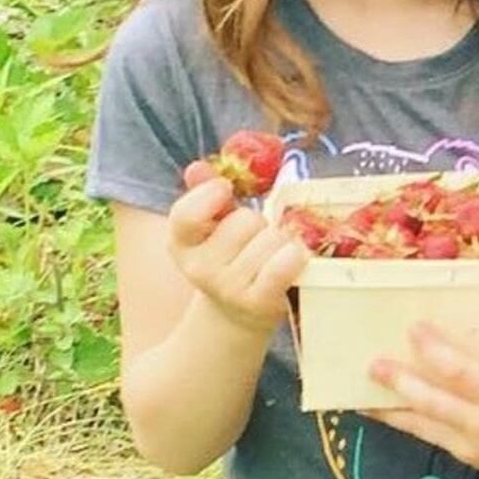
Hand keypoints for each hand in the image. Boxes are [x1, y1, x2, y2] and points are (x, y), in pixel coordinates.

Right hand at [168, 160, 306, 334]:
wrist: (241, 310)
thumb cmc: (234, 257)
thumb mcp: (215, 226)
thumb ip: (206, 194)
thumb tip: (198, 167)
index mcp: (182, 244)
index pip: (186, 214)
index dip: (209, 195)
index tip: (226, 189)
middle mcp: (199, 268)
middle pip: (244, 221)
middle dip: (260, 222)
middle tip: (259, 237)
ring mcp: (228, 287)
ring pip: (271, 239)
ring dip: (282, 240)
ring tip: (274, 253)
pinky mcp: (258, 301)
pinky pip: (282, 265)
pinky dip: (295, 256)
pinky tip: (295, 258)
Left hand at [367, 323, 478, 478]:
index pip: (458, 371)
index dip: (432, 350)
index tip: (414, 329)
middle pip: (430, 401)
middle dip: (398, 381)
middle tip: (371, 364)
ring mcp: (477, 446)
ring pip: (426, 426)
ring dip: (394, 412)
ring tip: (364, 401)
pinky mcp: (476, 461)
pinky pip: (438, 440)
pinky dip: (416, 427)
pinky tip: (400, 418)